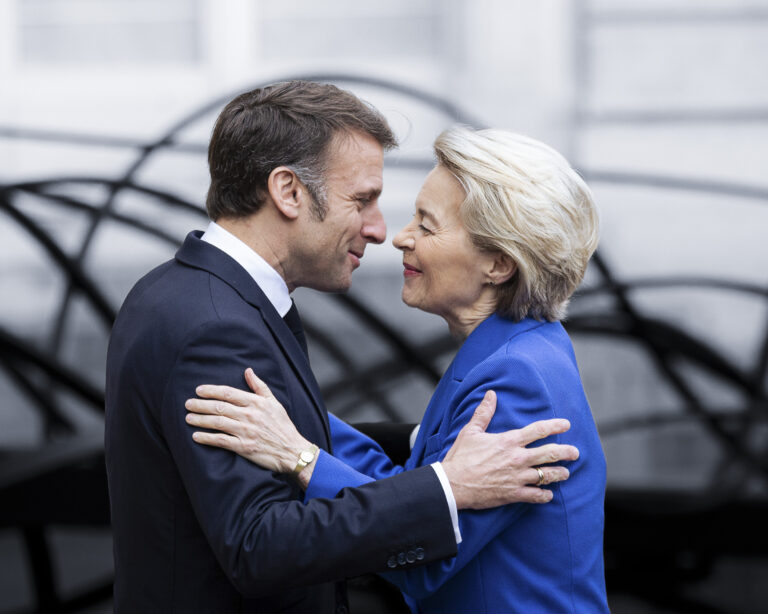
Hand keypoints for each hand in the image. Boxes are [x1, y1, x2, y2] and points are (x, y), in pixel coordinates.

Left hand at [185, 368, 314, 482]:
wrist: (292, 450)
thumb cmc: (283, 426)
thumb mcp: (274, 402)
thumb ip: (259, 387)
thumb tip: (248, 371)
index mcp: (256, 403)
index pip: (228, 393)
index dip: (211, 390)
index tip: (199, 390)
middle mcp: (249, 415)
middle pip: (219, 407)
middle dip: (200, 404)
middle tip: (188, 403)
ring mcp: (246, 431)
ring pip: (217, 423)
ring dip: (200, 420)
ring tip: (188, 417)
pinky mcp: (243, 447)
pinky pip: (220, 441)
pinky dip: (207, 438)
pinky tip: (196, 436)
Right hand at [441, 391, 578, 508]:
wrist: (452, 484)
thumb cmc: (460, 457)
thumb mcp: (471, 431)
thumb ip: (484, 412)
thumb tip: (491, 394)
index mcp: (508, 441)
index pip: (538, 430)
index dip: (555, 426)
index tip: (566, 424)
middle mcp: (517, 458)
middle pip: (549, 453)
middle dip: (566, 452)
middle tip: (575, 452)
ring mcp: (517, 477)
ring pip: (547, 475)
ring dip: (559, 474)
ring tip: (566, 473)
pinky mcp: (513, 494)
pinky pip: (536, 495)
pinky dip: (544, 495)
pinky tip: (549, 495)